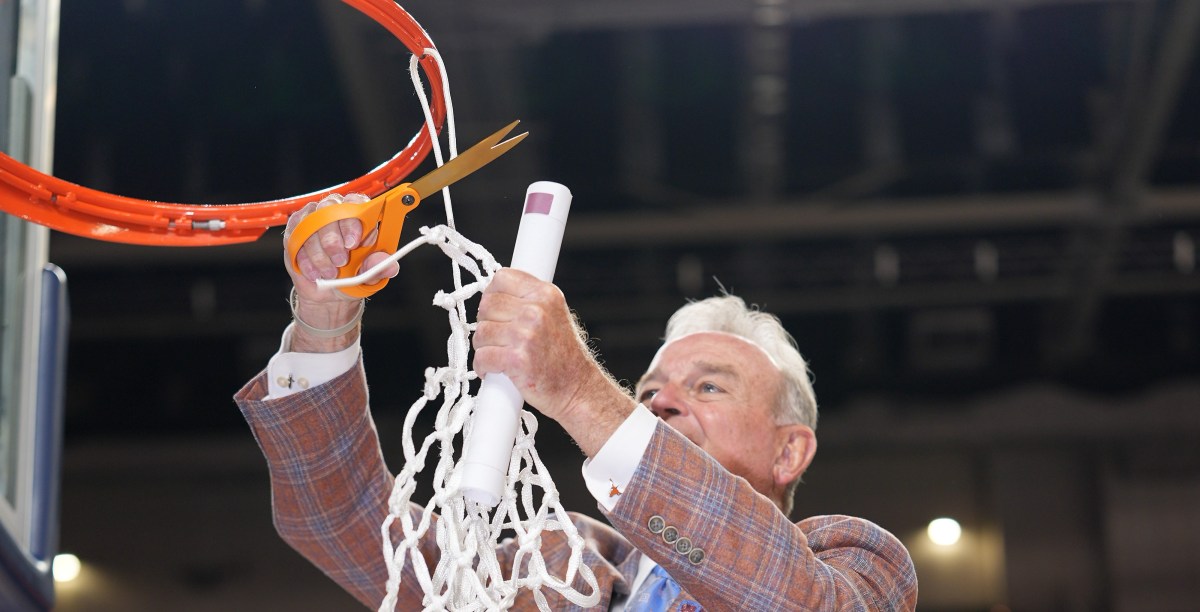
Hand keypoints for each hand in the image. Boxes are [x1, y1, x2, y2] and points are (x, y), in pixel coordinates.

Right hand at [282, 193, 398, 350]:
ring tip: (330, 273)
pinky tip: (315, 273)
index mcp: (360, 215)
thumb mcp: (370, 275)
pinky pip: (295, 237)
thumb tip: (390, 265)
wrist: (330, 292)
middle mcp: (335, 211)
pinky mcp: (295, 231)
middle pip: (329, 210)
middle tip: (340, 261)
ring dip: (320, 253)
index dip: (353, 221)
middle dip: (333, 239)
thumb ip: (378, 267)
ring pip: (310, 225)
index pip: (356, 203)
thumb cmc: (353, 276)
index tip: (353, 243)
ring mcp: (313, 219)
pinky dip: (305, 258)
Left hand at [472, 269, 633, 454]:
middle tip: (496, 338)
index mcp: (545, 294)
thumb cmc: (564, 356)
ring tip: (497, 355)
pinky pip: (482, 357)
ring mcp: (526, 334)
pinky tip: (491, 370)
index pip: (502, 278)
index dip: (492, 294)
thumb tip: (493, 294)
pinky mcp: (517, 359)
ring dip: (484, 347)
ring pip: (481, 332)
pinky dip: (482, 367)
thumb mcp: (554, 314)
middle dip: (486, 323)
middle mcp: (536, 310)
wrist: (578, 389)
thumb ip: (529, 301)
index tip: (494, 310)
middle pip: (487, 305)